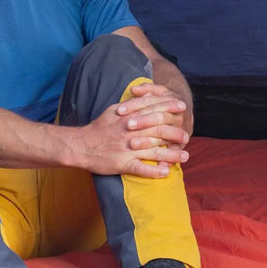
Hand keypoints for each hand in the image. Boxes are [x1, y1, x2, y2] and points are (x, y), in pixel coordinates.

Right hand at [74, 90, 189, 178]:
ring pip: (154, 150)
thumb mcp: (113, 109)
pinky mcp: (122, 163)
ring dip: (171, 154)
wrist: (80, 145)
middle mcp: (130, 131)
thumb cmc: (99, 127)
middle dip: (175, 132)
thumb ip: (131, 103)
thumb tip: (146, 95)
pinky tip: (166, 172)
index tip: (182, 108)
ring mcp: (127, 148)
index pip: (153, 109)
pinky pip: (141, 168)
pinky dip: (154, 171)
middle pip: (158, 129)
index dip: (169, 107)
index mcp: (128, 116)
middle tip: (186, 135)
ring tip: (185, 156)